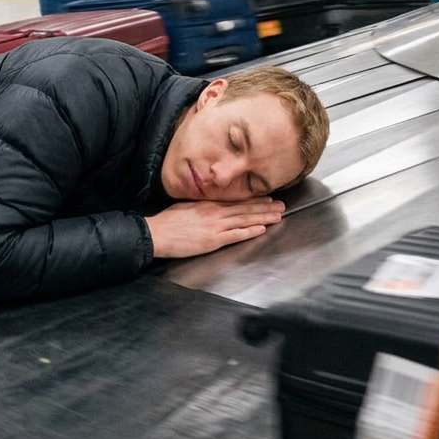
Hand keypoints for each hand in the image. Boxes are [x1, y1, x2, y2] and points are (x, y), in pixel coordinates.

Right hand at [144, 197, 284, 258]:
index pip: (235, 201)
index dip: (253, 200)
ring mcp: (215, 226)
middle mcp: (214, 212)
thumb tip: (210, 205)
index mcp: (207, 204)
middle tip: (281, 206)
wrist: (157, 233)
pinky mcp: (212, 240)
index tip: (267, 198)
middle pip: (244, 209)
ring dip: (262, 218)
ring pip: (244, 220)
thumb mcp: (185, 207)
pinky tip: (261, 229)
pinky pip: (235, 235)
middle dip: (264, 207)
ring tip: (278, 216)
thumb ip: (200, 206)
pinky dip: (249, 231)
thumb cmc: (167, 221)